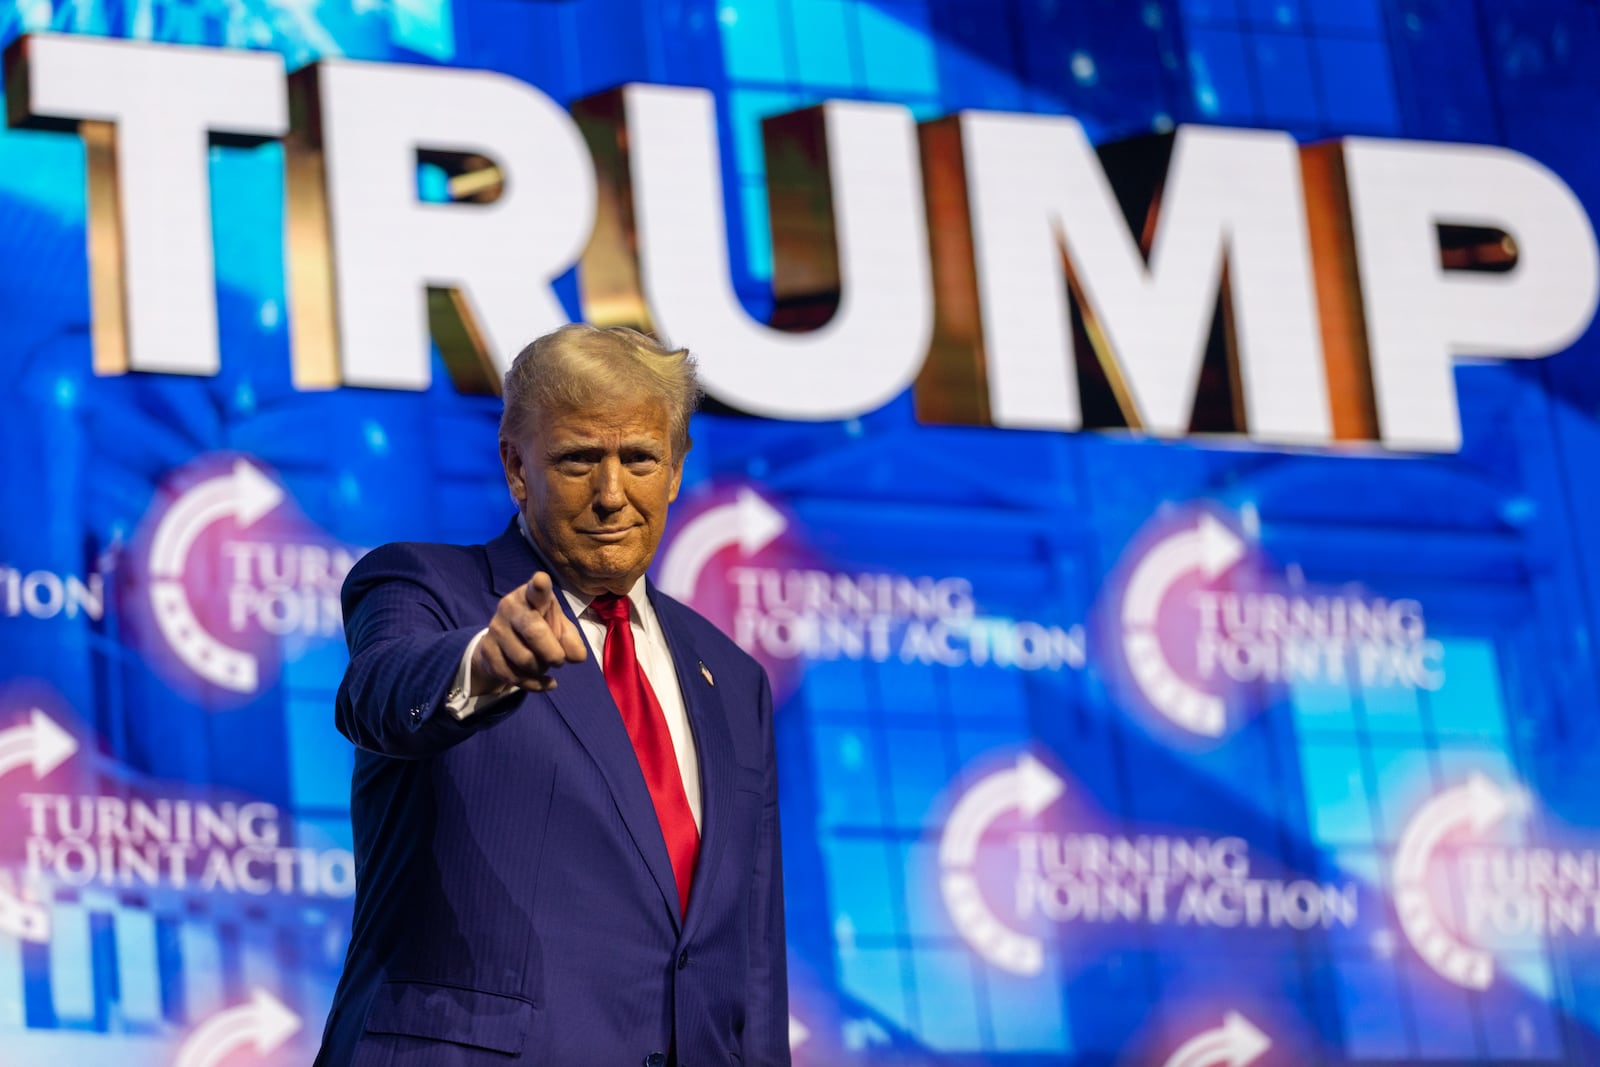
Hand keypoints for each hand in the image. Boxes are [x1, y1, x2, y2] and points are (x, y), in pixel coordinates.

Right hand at [470, 572, 587, 693]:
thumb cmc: (541, 629)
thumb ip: (571, 641)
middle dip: (553, 653)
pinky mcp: (486, 650)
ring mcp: (495, 628)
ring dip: (541, 669)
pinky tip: (544, 682)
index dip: (540, 586)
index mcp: (532, 596)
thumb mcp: (561, 630)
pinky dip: (534, 684)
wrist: (504, 645)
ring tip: (544, 665)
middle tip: (559, 660)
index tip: (541, 580)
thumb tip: (576, 657)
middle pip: (534, 632)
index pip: (537, 589)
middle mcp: (510, 607)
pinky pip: (513, 676)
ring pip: (525, 659)